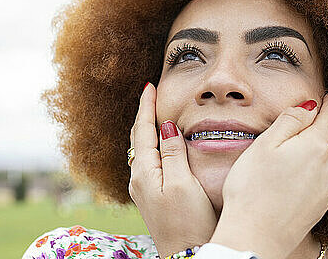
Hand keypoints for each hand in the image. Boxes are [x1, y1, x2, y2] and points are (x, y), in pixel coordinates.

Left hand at [128, 83, 217, 258]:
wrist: (186, 254)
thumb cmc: (188, 222)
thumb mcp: (183, 184)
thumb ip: (173, 154)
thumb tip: (166, 127)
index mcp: (143, 173)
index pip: (142, 131)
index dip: (146, 107)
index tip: (149, 86)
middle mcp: (139, 180)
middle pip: (139, 139)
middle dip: (145, 116)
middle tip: (151, 94)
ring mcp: (145, 190)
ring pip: (145, 150)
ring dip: (150, 130)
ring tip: (157, 113)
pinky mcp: (154, 197)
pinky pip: (151, 162)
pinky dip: (156, 146)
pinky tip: (164, 144)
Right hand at [210, 93, 327, 258]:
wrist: (256, 235)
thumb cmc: (252, 188)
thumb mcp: (265, 144)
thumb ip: (289, 121)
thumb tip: (309, 107)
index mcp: (316, 147)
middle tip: (323, 112)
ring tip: (315, 137)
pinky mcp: (322, 205)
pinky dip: (324, 163)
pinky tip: (310, 166)